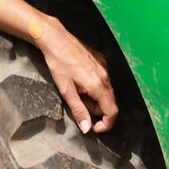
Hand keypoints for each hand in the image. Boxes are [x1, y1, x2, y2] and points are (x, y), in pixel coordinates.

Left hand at [33, 19, 118, 134]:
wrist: (56, 39)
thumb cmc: (58, 63)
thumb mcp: (66, 90)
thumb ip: (79, 110)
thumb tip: (87, 128)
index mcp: (98, 85)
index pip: (112, 111)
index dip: (106, 124)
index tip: (95, 128)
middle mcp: (105, 76)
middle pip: (110, 103)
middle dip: (97, 110)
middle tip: (79, 104)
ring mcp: (104, 66)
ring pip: (107, 91)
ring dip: (95, 98)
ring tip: (78, 91)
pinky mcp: (101, 60)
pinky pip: (103, 80)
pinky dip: (95, 86)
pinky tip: (81, 80)